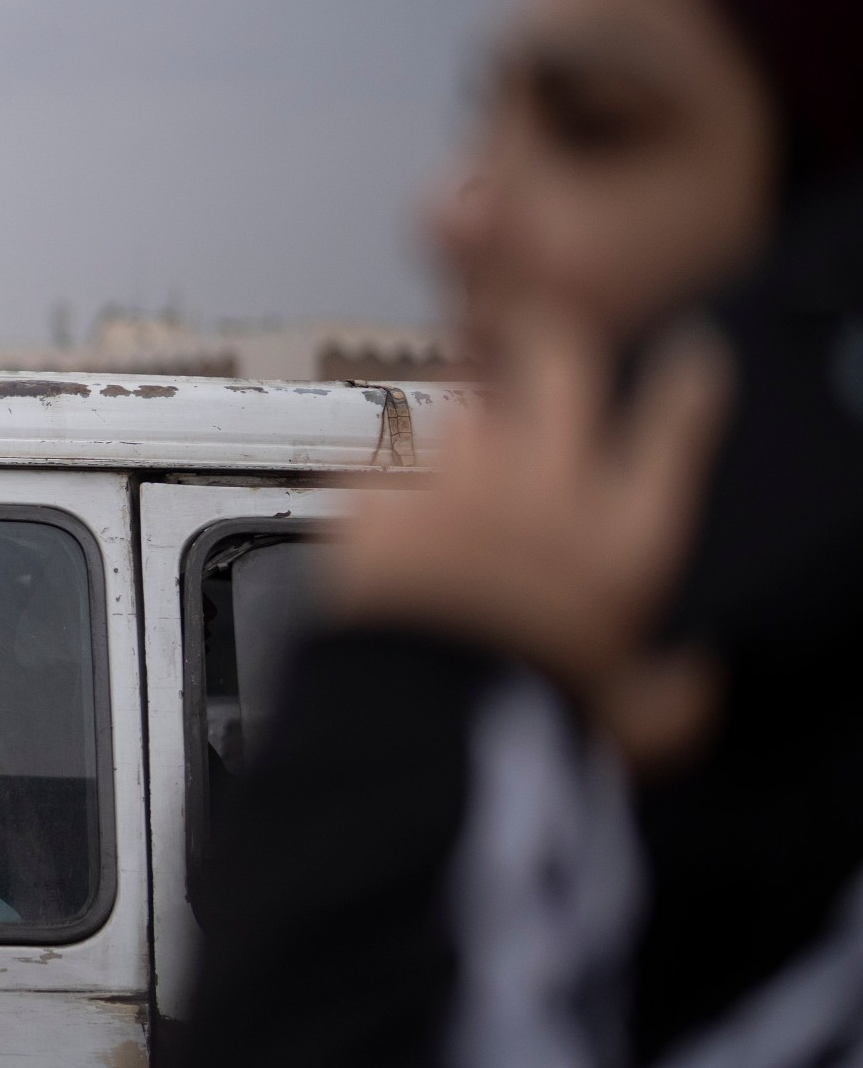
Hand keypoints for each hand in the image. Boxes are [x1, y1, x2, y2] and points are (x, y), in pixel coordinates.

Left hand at [326, 309, 731, 770]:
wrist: (413, 720)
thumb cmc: (528, 722)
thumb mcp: (630, 726)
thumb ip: (668, 694)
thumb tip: (689, 682)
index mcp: (625, 535)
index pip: (677, 421)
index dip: (685, 381)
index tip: (683, 358)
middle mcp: (548, 485)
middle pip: (560, 359)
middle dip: (550, 341)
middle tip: (538, 342)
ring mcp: (456, 480)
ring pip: (465, 406)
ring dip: (467, 426)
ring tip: (456, 464)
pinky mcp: (379, 496)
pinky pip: (384, 467)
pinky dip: (387, 490)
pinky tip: (387, 524)